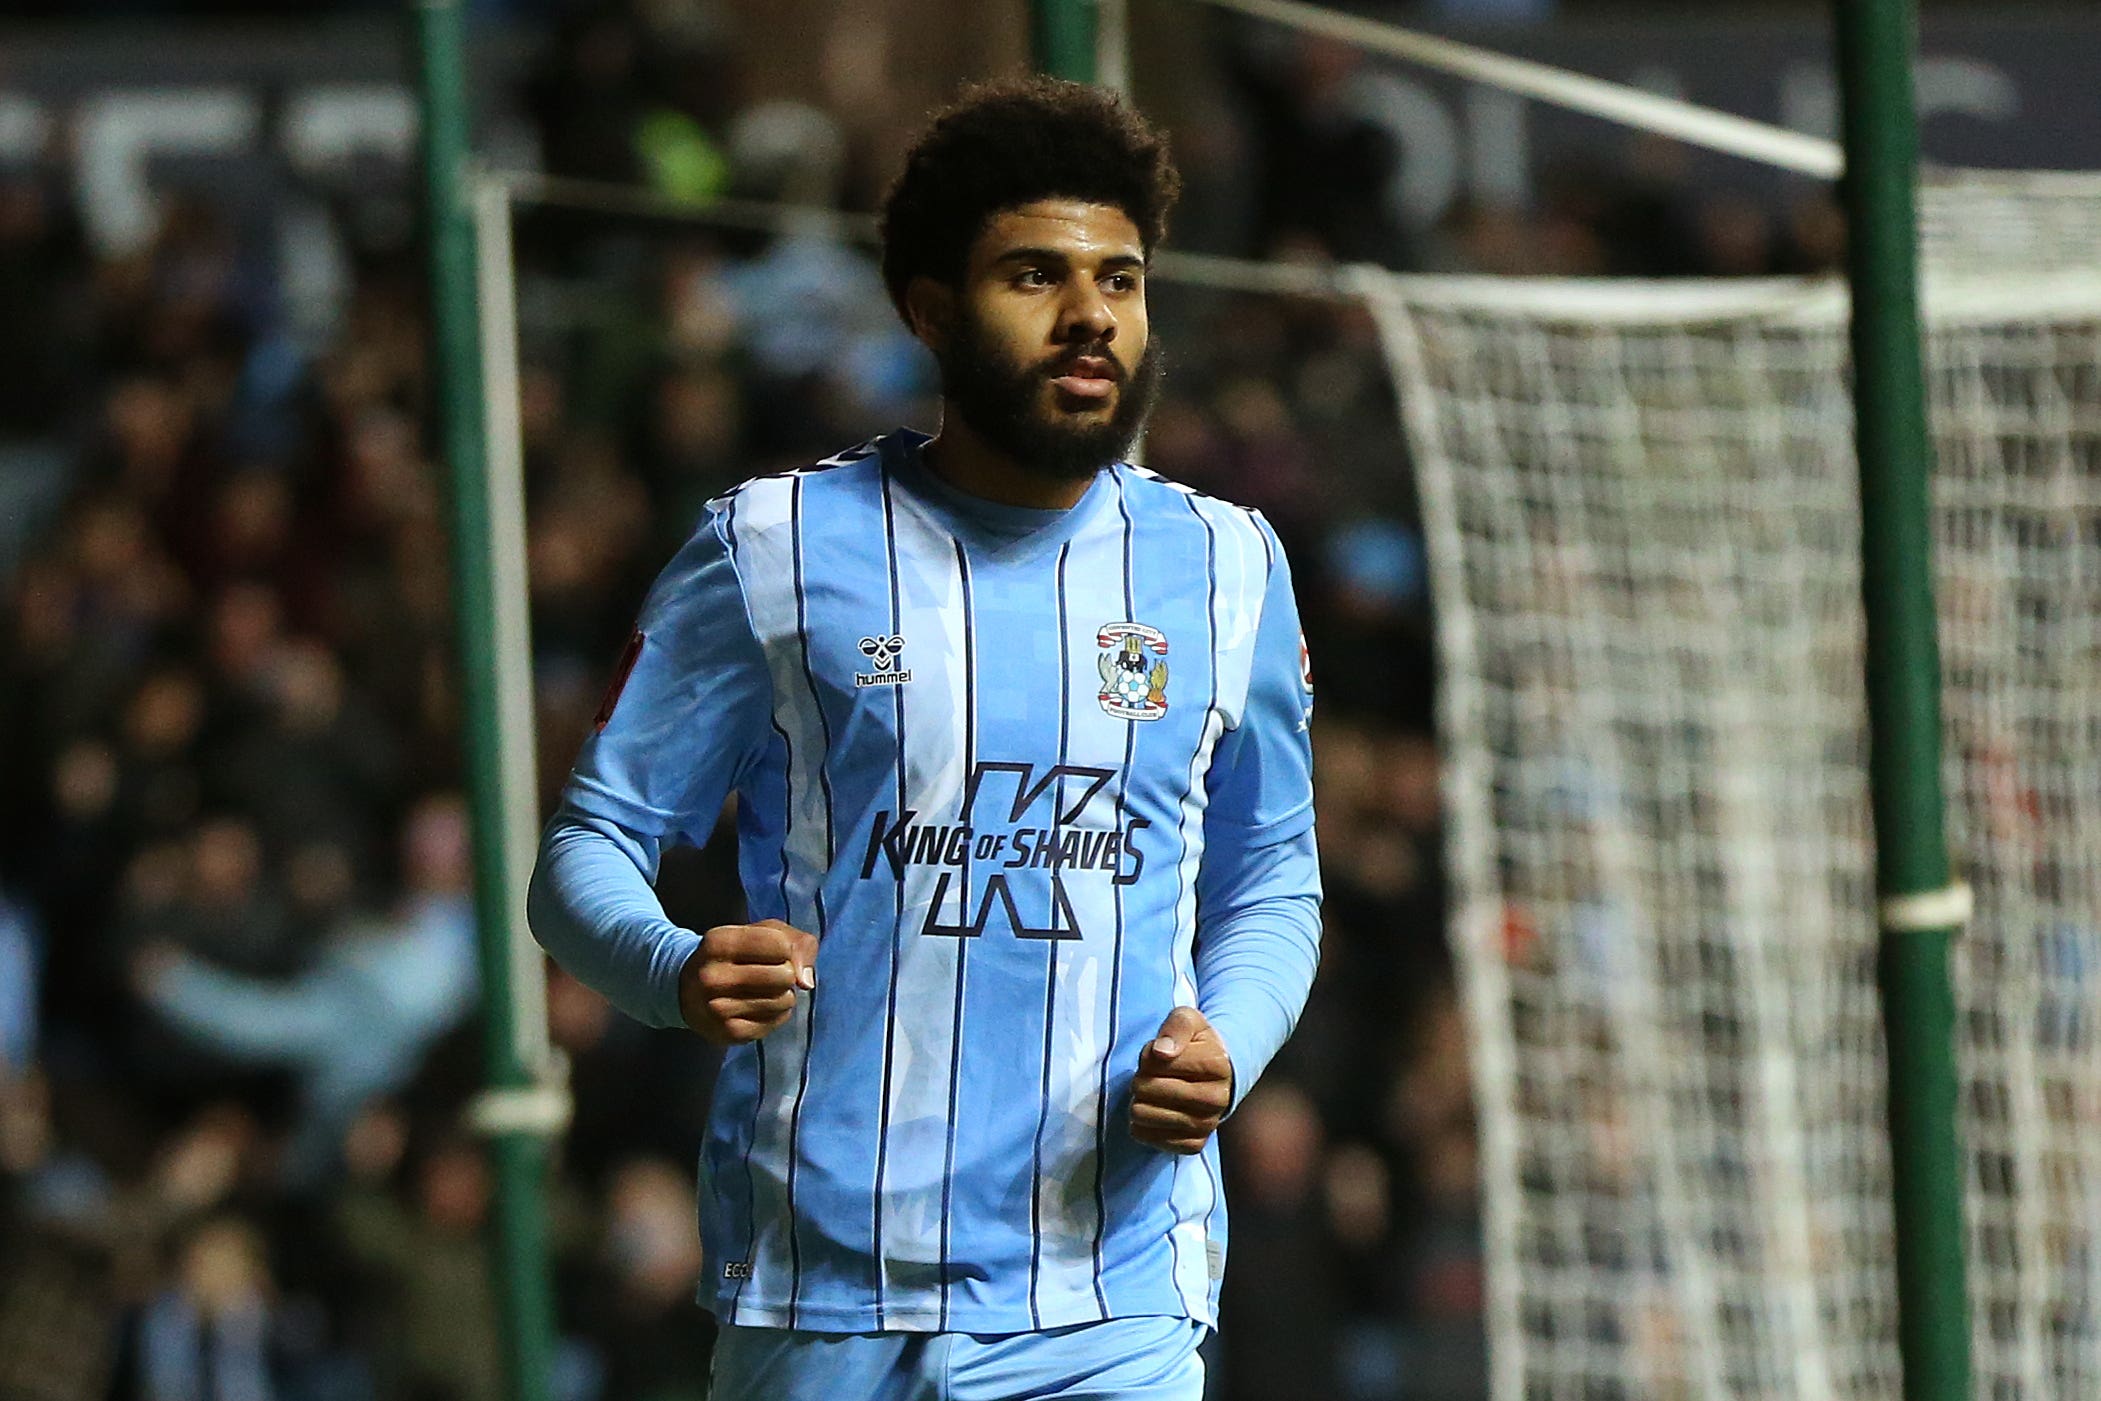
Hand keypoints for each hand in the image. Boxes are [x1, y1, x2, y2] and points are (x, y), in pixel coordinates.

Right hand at [678, 918, 818, 1045]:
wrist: (687, 989)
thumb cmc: (735, 955)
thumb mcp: (760, 933)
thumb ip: (796, 942)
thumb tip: (806, 981)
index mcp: (719, 941)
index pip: (780, 944)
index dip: (786, 948)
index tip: (773, 952)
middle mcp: (712, 975)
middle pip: (784, 975)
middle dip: (787, 973)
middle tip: (771, 974)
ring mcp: (717, 1007)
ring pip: (783, 1000)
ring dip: (784, 995)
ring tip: (765, 990)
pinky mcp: (728, 1033)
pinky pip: (776, 1021)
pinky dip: (778, 1013)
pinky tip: (760, 1007)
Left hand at [1130, 1006, 1234, 1153]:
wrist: (1215, 1072)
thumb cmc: (1196, 1043)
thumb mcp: (1187, 1020)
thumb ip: (1175, 1027)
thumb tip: (1161, 1052)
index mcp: (1218, 1064)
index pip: (1158, 1062)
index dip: (1148, 1055)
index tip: (1157, 1053)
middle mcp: (1218, 1098)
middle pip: (1149, 1089)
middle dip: (1140, 1079)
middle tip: (1149, 1075)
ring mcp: (1207, 1124)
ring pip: (1145, 1116)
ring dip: (1138, 1102)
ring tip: (1149, 1093)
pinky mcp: (1195, 1144)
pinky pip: (1151, 1139)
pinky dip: (1142, 1126)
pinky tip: (1151, 1111)